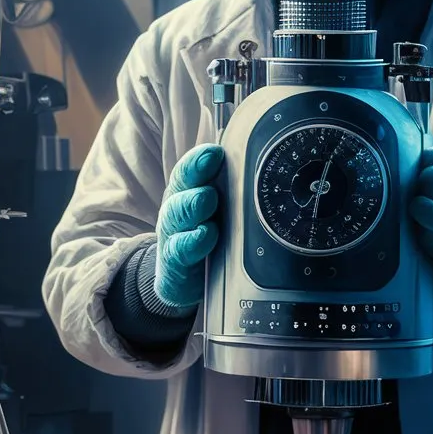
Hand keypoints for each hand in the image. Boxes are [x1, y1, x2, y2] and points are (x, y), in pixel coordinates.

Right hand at [154, 143, 223, 308]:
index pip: (190, 170)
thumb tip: (260, 166)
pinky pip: (179, 249)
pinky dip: (192, 241)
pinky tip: (205, 234)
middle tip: (212, 165)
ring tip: (208, 200)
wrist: (184, 281)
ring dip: (192, 205)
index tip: (215, 153)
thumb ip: (233, 191)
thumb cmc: (207, 238)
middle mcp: (177, 209)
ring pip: (176, 215)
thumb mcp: (222, 213)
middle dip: (195, 175)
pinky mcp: (172, 262)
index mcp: (188, 192)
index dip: (199, 160)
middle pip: (181, 186)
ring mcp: (172, 234)